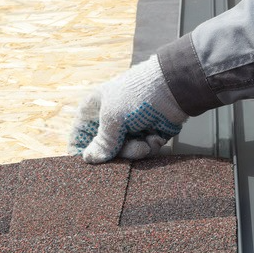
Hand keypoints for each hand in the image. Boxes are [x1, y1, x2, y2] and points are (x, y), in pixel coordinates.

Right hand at [70, 56, 188, 163]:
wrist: (173, 88)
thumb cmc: (137, 94)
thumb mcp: (113, 117)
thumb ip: (102, 142)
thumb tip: (89, 159)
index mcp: (94, 110)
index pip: (79, 136)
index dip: (82, 151)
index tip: (90, 164)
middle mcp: (110, 120)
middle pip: (105, 151)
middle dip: (118, 153)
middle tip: (127, 147)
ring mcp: (129, 128)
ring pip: (125, 154)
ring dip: (136, 150)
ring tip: (144, 142)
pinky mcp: (146, 135)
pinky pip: (142, 151)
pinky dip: (149, 147)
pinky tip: (153, 137)